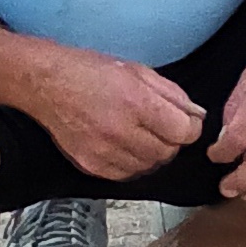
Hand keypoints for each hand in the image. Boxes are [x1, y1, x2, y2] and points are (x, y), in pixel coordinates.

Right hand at [27, 46, 208, 184]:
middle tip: (163, 126)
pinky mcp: (91, 166)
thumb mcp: (139, 71)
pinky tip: (125, 146)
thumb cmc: (92, 71)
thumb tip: (196, 115)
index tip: (186, 121)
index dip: (190, 127)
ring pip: (149, 166)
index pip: (183, 132)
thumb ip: (172, 94)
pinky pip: (126, 175)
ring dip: (153, 153)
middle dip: (172, 140)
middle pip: (168, 152)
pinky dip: (133, 164)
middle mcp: (121, 131)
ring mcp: (104, 153)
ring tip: (142, 134)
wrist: (48, 85)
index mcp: (138, 103)